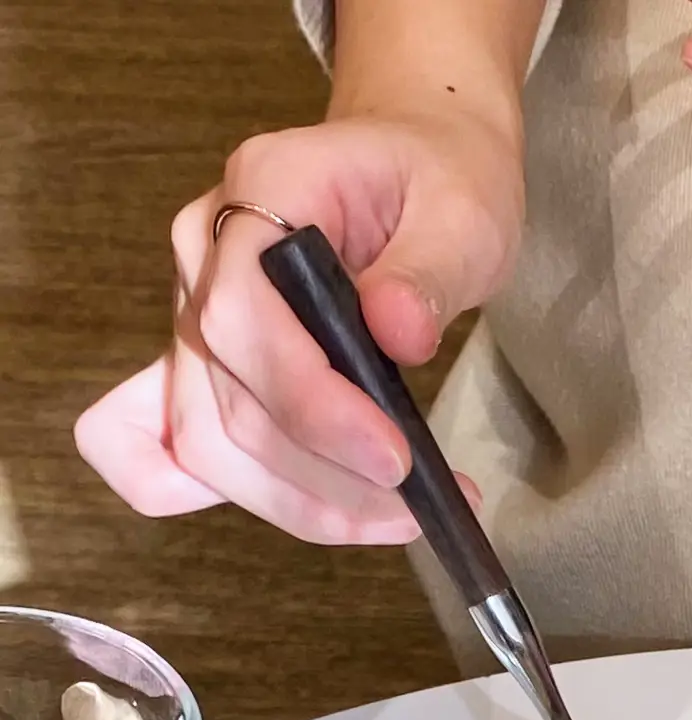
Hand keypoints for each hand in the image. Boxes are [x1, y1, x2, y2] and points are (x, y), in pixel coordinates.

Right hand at [75, 106, 524, 543]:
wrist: (414, 169)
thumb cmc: (438, 182)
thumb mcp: (463, 213)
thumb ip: (429, 274)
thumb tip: (397, 332)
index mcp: (261, 193)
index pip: (243, 320)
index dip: (313, 407)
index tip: (396, 460)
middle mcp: (204, 256)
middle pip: (224, 403)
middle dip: (324, 476)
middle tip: (421, 504)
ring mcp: (193, 315)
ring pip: (207, 446)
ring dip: (302, 504)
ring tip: (401, 516)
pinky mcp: (204, 368)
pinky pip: (166, 449)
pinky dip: (229, 496)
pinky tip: (305, 513)